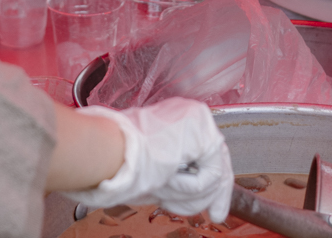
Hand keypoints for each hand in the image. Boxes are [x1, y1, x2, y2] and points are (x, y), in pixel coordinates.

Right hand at [64, 102, 232, 220]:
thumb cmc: (119, 160)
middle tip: (216, 215)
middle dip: (215, 195)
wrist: (113, 151)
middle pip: (218, 163)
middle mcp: (193, 116)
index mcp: (177, 121)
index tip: (213, 206)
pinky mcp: (206, 135)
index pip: (206, 154)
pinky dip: (188, 188)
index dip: (210, 182)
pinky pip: (210, 177)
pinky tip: (168, 178)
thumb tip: (196, 191)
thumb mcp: (154, 167)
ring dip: (188, 195)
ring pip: (214, 177)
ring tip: (162, 188)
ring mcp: (202, 123)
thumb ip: (177, 172)